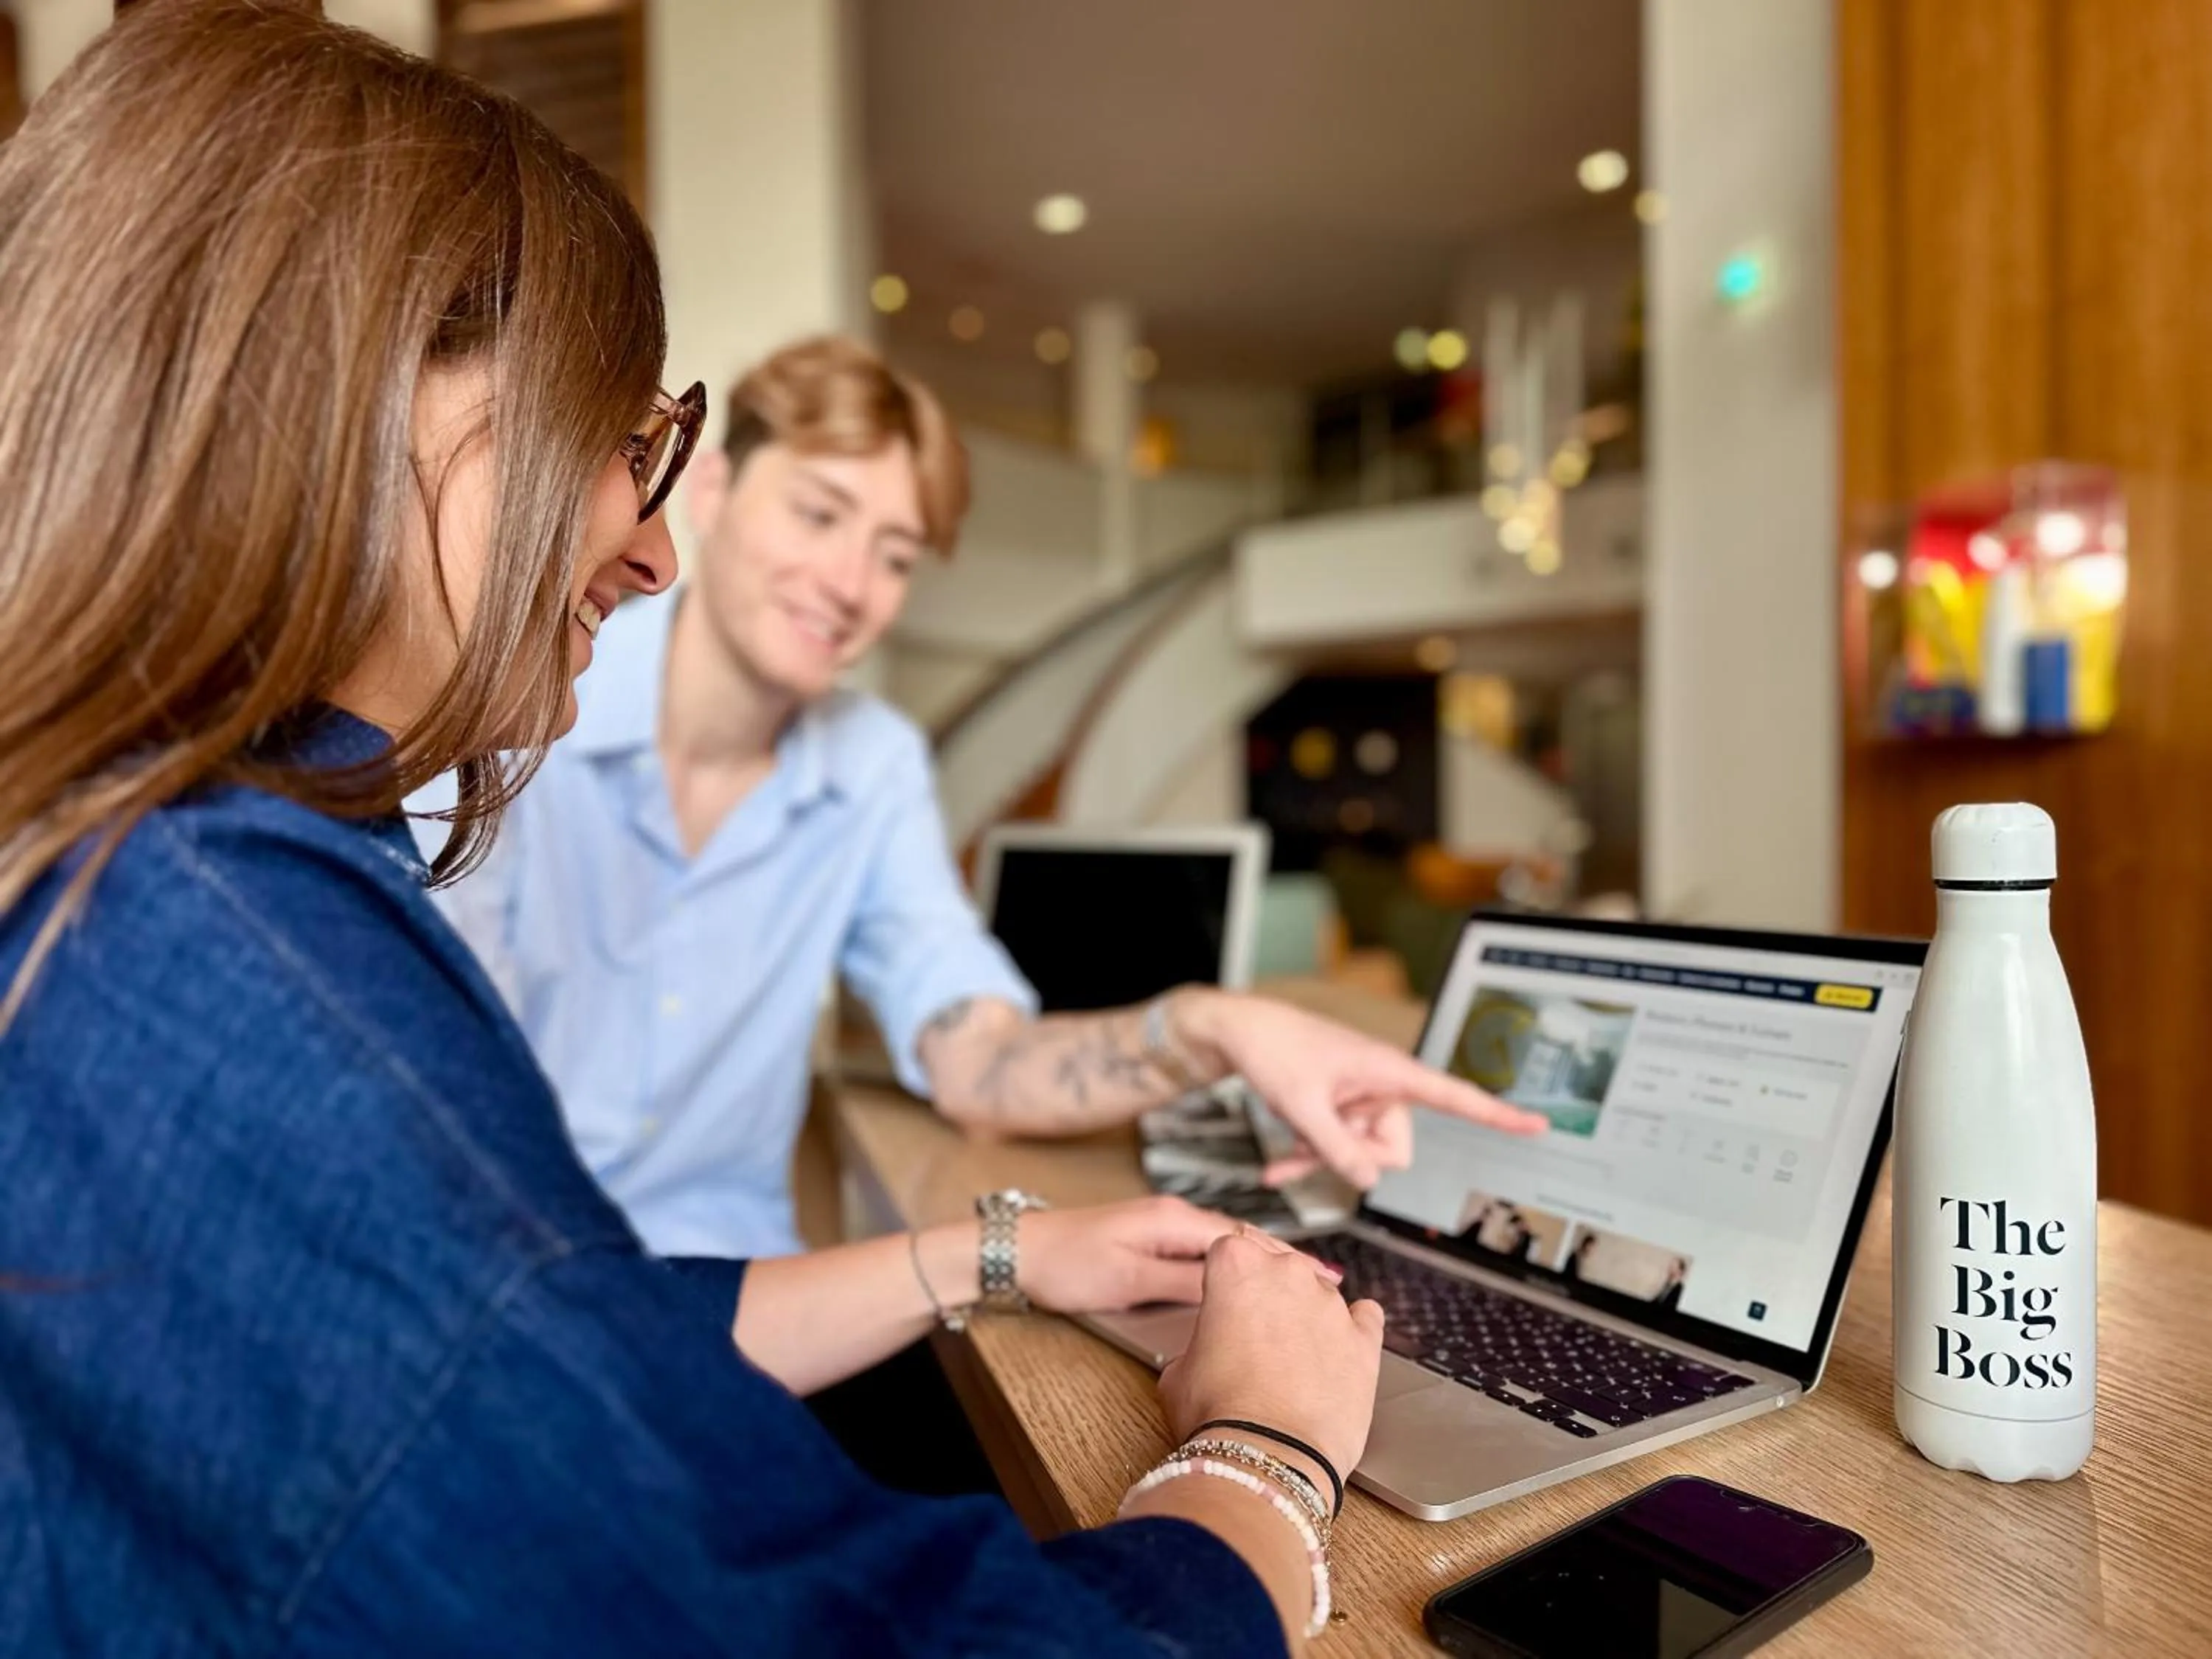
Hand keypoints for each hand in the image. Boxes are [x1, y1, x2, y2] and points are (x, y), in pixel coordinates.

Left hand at [1016, 1195, 1340, 1314]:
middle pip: (1244, 1240)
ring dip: (1262, 1265)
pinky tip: (1247, 1285)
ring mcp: (1162, 1226)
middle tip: (1328, 1287)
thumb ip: (1184, 1282)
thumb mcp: (1130, 1278)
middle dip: (1286, 1262)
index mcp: (1175, 1219)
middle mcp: (1174, 1216)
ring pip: (1227, 1248)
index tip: (1325, 1278)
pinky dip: (1234, 1267)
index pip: (1247, 1241)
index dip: (1288, 1260)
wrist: (1018, 1252)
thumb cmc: (1066, 1264)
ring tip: (1301, 1288)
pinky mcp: (1150, 1241)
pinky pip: (1205, 1253)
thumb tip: (1233, 1291)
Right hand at [1160, 1228, 1383, 1484]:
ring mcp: (1332, 1304)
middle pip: (1278, 1262)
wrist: (1268, 1455)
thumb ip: (1198, 1344)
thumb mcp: (1178, 1370)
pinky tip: (1340, 1348)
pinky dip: (1354, 1328)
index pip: (1229, 1248)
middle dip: (1266, 1292)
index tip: (1223, 1301)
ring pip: (1319, 1290)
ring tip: (1291, 1359)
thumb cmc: (1218, 1412)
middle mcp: (1288, 1274)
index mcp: (1237, 1265)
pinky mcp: (1365, 1339)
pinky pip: (1366, 1316)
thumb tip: (1207, 1355)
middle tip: (1253, 1334)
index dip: (1223, 1279)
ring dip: (1306, 1314)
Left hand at [1174, 990, 1547, 1187]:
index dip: (1496, 1114)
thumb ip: (1335, 1148)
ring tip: (1288, 1137)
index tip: (1539, 1125)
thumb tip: (1370, 1179)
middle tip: (1314, 1134)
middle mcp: (1382, 1086)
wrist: (1236, 1032)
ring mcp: (1360, 1100)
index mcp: (1389, 1071)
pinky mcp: (1339, 1109)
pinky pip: (1339, 1150)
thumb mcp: (1301, 1105)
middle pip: (1395, 1150)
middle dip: (1356, 1155)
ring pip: (1362, 1155)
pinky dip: (1308, 1158)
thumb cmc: (1272, 1052)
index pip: (1454, 1097)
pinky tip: (1275, 1168)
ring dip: (1325, 1156)